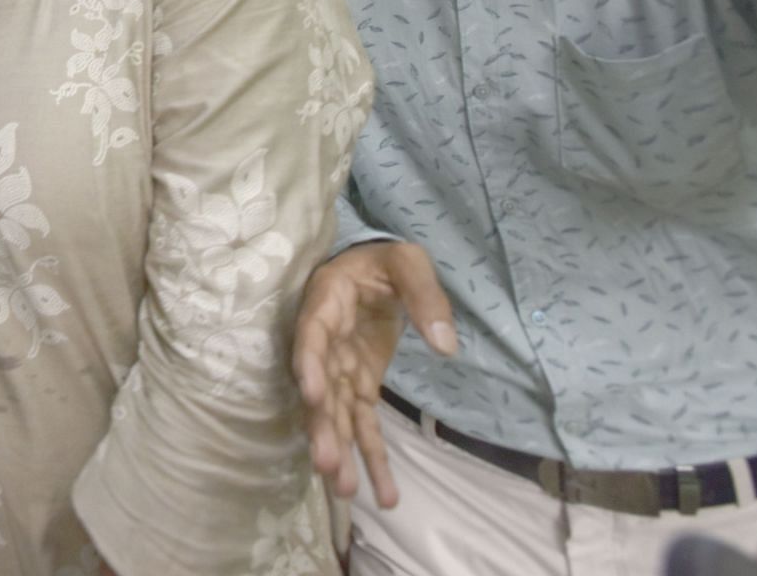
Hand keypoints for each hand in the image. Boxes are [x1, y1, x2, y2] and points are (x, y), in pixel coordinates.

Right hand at [291, 240, 456, 508]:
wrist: (373, 269)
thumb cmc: (384, 260)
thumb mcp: (409, 261)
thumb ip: (426, 296)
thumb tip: (446, 347)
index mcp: (327, 302)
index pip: (313, 335)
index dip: (310, 364)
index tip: (314, 394)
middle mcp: (324, 342)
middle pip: (320, 388)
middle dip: (323, 427)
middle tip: (328, 463)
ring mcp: (339, 369)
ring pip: (336, 416)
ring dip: (340, 451)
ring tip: (346, 491)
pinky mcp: (359, 387)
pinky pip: (364, 426)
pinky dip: (373, 459)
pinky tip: (385, 495)